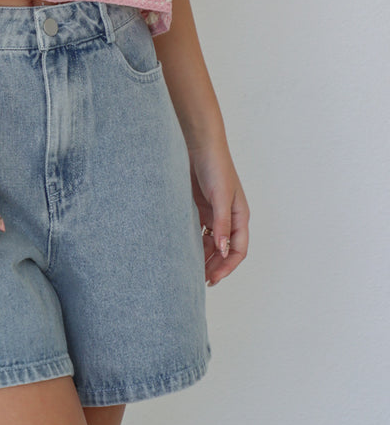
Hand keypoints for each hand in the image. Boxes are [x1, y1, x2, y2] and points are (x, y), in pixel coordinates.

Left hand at [188, 140, 248, 285]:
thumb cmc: (215, 166)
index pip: (238, 250)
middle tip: (199, 280)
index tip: (212, 279)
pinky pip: (199, 230)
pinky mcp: (200, 207)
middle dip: (214, 265)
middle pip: (224, 249)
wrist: (199, 144)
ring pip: (211, 242)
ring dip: (203, 255)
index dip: (226, 267)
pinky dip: (194, 241)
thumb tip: (223, 250)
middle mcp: (228, 217)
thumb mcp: (220, 196)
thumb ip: (222, 223)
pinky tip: (183, 249)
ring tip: (190, 269)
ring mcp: (214, 212)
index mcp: (240, 216)